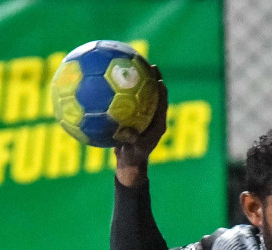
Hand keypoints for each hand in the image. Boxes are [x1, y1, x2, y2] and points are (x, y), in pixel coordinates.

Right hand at [112, 66, 167, 185]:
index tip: (158, 77)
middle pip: (155, 93)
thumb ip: (132, 142)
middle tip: (148, 64)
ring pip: (143, 94)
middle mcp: (153, 117)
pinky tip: (110, 81)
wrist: (130, 164)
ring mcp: (144, 115)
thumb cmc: (133, 159)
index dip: (161, 89)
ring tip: (131, 64)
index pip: (162, 102)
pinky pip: (129, 100)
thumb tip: (129, 134)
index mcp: (157, 124)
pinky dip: (122, 91)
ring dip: (139, 80)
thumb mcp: (133, 152)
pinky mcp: (135, 116)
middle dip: (152, 78)